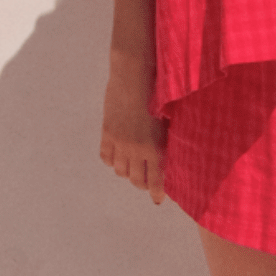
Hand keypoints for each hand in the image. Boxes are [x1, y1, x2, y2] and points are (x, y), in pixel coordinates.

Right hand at [101, 50, 166, 203]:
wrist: (134, 75)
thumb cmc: (159, 93)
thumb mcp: (169, 119)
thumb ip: (167, 140)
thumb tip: (168, 155)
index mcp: (156, 147)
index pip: (156, 180)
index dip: (157, 193)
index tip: (158, 199)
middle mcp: (136, 149)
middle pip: (136, 180)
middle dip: (143, 184)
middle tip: (147, 183)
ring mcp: (120, 142)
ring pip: (120, 171)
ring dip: (127, 172)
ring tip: (133, 167)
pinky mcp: (107, 133)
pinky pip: (106, 157)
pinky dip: (112, 160)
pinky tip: (118, 156)